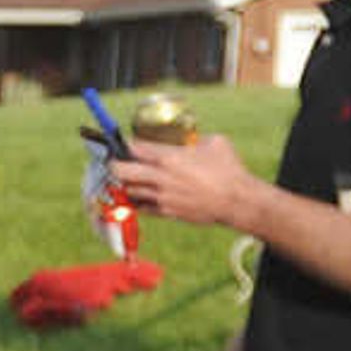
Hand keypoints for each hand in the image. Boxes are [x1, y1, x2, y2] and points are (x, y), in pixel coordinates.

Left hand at [108, 133, 254, 230]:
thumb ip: (194, 139)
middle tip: (116, 162)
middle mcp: (160, 177)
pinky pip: (140, 206)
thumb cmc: (229, 169)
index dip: (125, 144)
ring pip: (128, 190)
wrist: (236, 200)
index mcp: (169, 157)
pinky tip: (141, 194)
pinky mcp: (165, 212)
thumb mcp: (214, 142)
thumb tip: (188, 138)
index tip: (125, 143)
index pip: (134, 148)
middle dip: (114, 165)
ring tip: (130, 178)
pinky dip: (137, 200)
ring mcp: (161, 196)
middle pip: (120, 170)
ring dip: (126, 183)